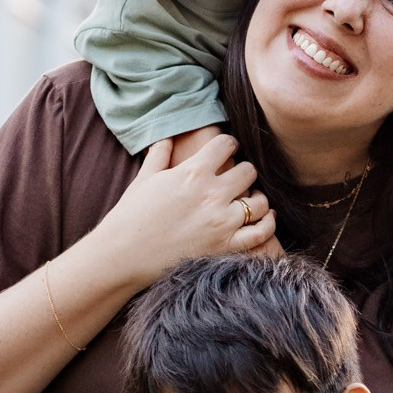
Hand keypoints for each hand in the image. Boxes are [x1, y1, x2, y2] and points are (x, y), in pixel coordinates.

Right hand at [100, 135, 275, 289]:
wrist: (124, 255)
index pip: (226, 144)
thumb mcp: (144, 179)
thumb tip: (166, 137)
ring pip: (260, 201)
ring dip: (256, 198)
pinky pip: (261, 233)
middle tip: (236, 178)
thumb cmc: (131, 216)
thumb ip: (159, 154)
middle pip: (248, 171)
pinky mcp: (226, 246)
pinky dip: (268, 224)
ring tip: (248, 199)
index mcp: (193, 172)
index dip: (228, 144)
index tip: (226, 150)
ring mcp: (222, 222)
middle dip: (243, 171)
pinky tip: (266, 217)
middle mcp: (212, 194)